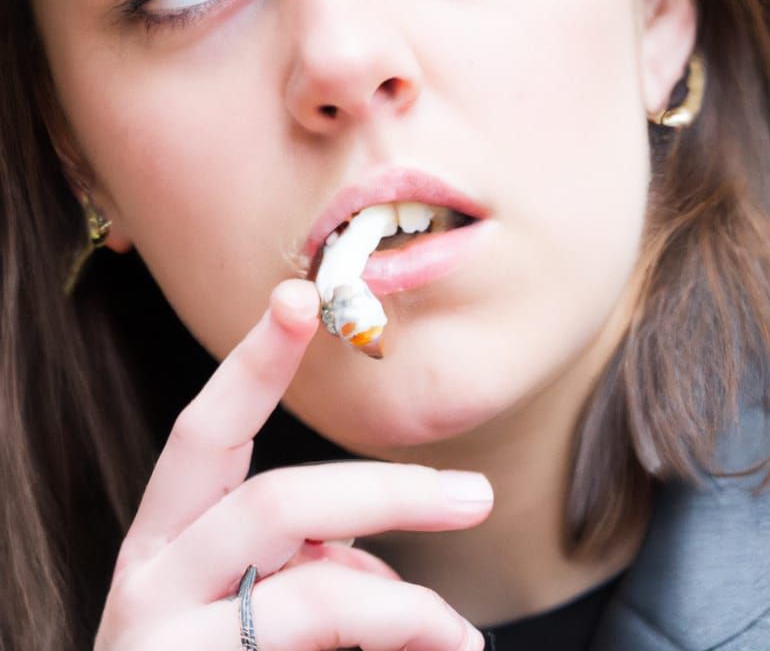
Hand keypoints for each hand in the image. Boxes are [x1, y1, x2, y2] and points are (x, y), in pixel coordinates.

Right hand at [94, 279, 491, 650]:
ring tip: (458, 635)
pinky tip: (433, 648)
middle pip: (280, 501)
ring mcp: (163, 640)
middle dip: (389, 492)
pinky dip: (390, 636)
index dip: (253, 359)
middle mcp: (151, 577)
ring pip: (314, 589)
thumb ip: (301, 561)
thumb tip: (376, 557)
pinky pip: (320, 641)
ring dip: (404, 603)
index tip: (303, 296)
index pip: (207, 427)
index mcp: (167, 532)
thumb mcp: (245, 601)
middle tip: (477, 497)